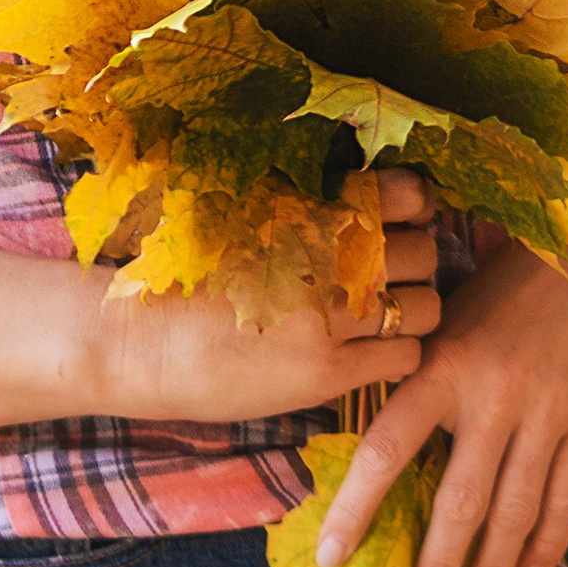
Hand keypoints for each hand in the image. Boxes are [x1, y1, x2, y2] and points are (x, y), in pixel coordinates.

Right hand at [92, 173, 440, 425]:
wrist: (142, 339)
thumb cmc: (190, 275)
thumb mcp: (248, 217)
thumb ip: (308, 206)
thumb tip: (372, 200)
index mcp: (308, 212)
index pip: (404, 193)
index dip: (416, 204)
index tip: (408, 216)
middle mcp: (326, 260)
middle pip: (422, 251)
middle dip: (416, 260)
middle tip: (395, 272)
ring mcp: (330, 319)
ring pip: (425, 307)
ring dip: (416, 309)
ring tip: (388, 314)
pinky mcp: (326, 373)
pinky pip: (404, 358)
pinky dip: (399, 353)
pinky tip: (371, 350)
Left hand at [313, 239, 567, 566]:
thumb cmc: (505, 292)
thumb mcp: (448, 322)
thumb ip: (422, 384)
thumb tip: (381, 460)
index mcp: (444, 364)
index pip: (388, 447)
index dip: (357, 508)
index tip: (333, 557)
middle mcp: (494, 394)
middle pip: (457, 502)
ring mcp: (549, 413)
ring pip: (514, 513)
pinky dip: (548, 546)